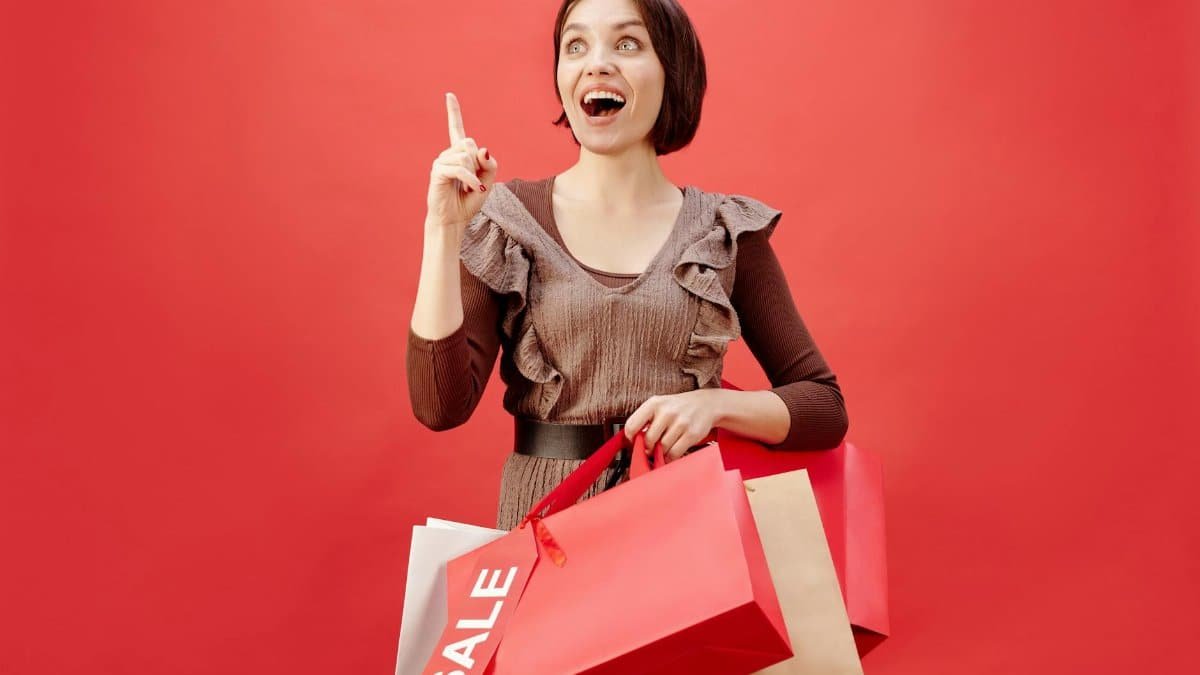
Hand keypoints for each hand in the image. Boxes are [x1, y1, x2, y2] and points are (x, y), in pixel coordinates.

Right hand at [426, 92, 498, 233]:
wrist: (454, 220)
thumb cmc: (468, 201)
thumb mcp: (487, 181)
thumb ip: (490, 164)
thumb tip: (482, 149)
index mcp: (459, 154)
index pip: (456, 129)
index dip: (453, 112)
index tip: (449, 95)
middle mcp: (448, 155)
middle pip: (469, 143)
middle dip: (479, 163)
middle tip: (476, 181)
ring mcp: (441, 162)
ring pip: (466, 156)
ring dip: (474, 175)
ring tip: (471, 188)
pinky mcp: (438, 172)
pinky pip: (460, 169)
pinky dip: (471, 180)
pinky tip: (473, 189)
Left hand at [623, 389, 723, 462]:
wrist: (706, 404)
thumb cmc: (679, 407)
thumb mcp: (659, 405)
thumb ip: (645, 420)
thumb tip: (633, 442)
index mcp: (654, 403)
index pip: (632, 425)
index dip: (631, 438)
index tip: (634, 442)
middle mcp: (667, 412)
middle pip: (648, 440)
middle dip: (648, 448)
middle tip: (651, 448)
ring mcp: (680, 423)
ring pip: (662, 448)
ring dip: (661, 453)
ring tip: (663, 448)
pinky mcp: (691, 434)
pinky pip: (675, 453)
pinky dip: (670, 457)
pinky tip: (671, 452)